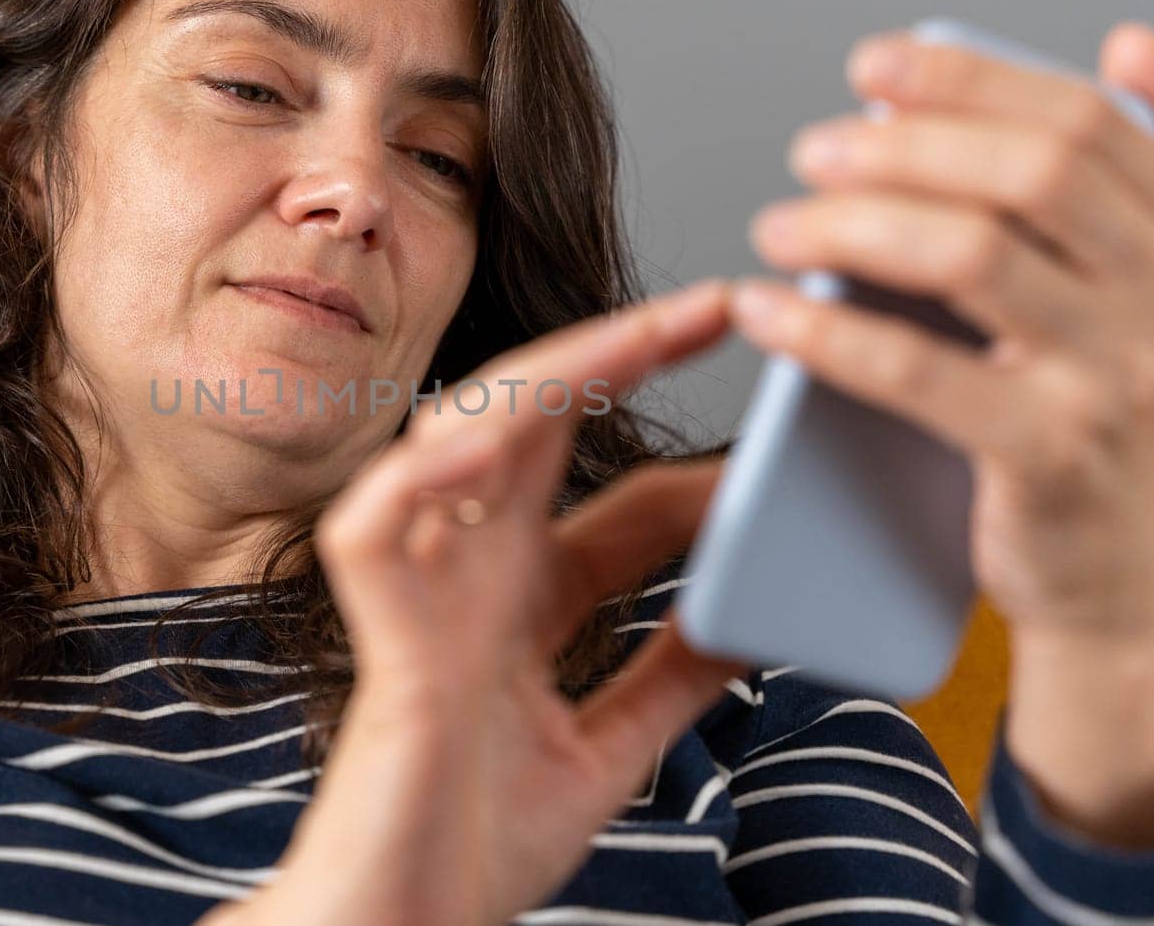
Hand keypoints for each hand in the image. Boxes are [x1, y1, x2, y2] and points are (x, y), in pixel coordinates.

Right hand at [213, 281, 747, 925]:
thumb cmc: (470, 845)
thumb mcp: (609, 750)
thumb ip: (670, 677)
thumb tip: (754, 614)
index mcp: (519, 598)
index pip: (611, 493)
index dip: (691, 457)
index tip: (775, 435)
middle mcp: (466, 574)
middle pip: (535, 430)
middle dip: (618, 358)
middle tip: (716, 308)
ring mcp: (417, 592)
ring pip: (460, 441)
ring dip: (546, 382)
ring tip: (639, 336)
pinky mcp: (378, 633)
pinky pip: (382, 523)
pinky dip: (433, 471)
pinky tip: (503, 436)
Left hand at [731, 20, 1153, 846]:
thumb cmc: (1141, 440)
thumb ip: (1153, 177)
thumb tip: (1123, 47)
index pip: (1084, 123)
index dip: (969, 79)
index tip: (875, 66)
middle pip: (1028, 173)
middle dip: (901, 144)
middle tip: (811, 150)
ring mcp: (1118, 381)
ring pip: (969, 256)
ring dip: (851, 224)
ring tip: (778, 227)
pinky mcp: (1049, 458)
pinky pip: (917, 372)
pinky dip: (825, 332)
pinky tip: (765, 311)